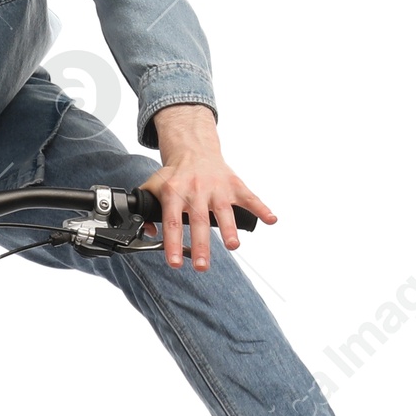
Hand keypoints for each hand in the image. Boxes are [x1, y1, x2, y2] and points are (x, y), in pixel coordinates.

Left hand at [140, 104, 275, 271]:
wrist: (194, 149)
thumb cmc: (175, 175)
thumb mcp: (153, 187)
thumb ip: (145, 208)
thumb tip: (146, 232)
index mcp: (174, 193)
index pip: (173, 222)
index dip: (173, 243)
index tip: (174, 263)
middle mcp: (196, 190)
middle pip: (199, 221)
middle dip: (201, 245)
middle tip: (201, 266)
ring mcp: (217, 188)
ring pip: (224, 210)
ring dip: (230, 229)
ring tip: (233, 246)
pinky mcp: (234, 184)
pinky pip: (250, 197)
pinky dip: (262, 208)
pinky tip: (271, 220)